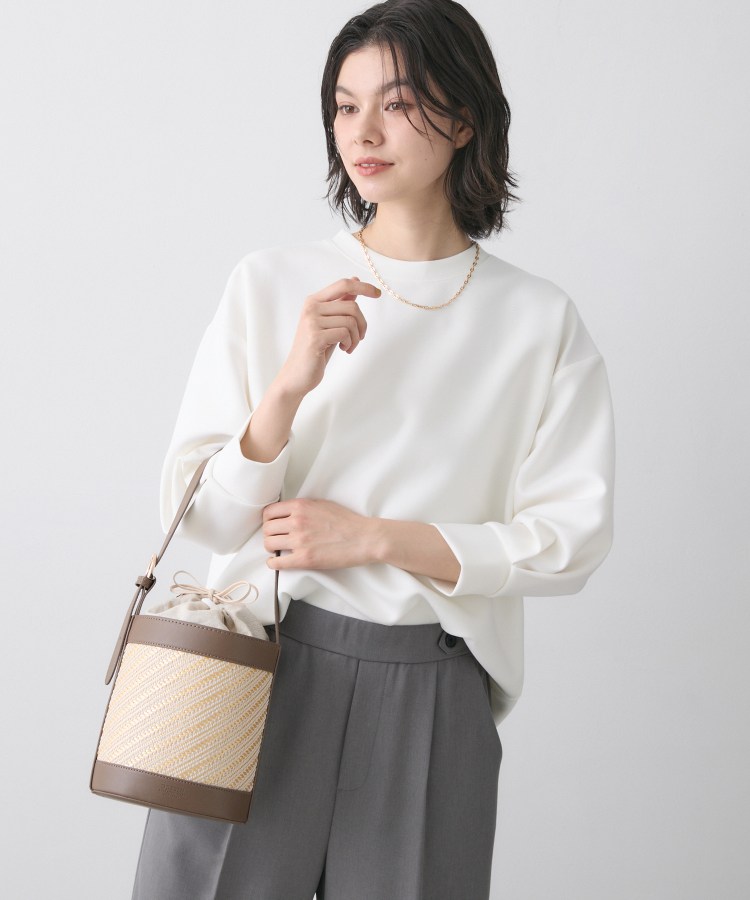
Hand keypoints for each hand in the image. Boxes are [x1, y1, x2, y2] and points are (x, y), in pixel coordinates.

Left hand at [262, 498, 379, 570]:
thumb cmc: (347, 521)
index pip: (269, 512)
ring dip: (270, 547)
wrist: (364, 538)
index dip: (268, 519)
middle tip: (275, 538)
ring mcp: (300, 541)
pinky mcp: (304, 559)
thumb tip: (288, 512)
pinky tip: (276, 562)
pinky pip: (277, 562)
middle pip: (266, 528)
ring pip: (268, 544)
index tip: (272, 525)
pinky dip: (273, 563)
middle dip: (269, 534)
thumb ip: (303, 507)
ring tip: (277, 549)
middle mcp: (297, 522)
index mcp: (301, 506)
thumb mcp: (323, 504)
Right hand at [276, 276, 380, 398]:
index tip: (377, 293)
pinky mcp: (315, 337)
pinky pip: (345, 333)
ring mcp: (312, 322)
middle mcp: (311, 308)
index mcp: (313, 301)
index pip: (343, 285)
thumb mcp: (330, 323)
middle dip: (362, 324)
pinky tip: (343, 349)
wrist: (297, 374)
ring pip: (350, 321)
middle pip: (352, 306)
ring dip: (356, 337)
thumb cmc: (315, 349)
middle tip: (359, 338)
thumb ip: (340, 303)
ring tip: (349, 346)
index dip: (363, 287)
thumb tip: (355, 280)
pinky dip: (349, 343)